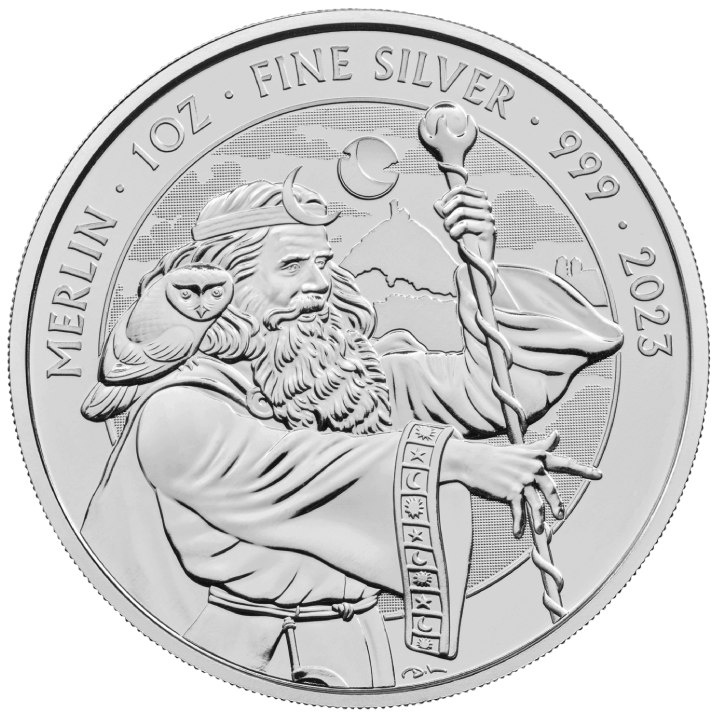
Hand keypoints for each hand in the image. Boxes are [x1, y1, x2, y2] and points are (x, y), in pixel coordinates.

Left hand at [434, 184, 494, 246]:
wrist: (478, 259)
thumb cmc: (466, 238)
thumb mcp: (454, 222)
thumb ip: (447, 212)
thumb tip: (437, 203)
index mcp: (481, 199)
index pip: (461, 189)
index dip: (447, 197)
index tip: (441, 210)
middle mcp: (487, 205)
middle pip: (460, 198)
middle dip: (447, 210)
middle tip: (445, 223)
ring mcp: (489, 216)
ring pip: (461, 211)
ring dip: (449, 222)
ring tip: (449, 231)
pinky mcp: (489, 228)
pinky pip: (465, 224)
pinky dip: (455, 230)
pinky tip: (454, 237)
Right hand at [442, 431, 601, 536]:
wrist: (474, 461)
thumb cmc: (500, 456)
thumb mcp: (523, 450)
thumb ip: (542, 446)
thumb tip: (557, 434)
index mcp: (538, 458)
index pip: (565, 463)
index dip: (583, 470)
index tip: (599, 475)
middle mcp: (533, 468)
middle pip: (552, 489)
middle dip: (557, 505)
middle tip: (560, 516)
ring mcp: (522, 481)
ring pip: (538, 504)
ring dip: (539, 520)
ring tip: (541, 530)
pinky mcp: (510, 492)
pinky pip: (519, 512)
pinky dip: (519, 524)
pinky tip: (517, 534)